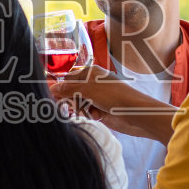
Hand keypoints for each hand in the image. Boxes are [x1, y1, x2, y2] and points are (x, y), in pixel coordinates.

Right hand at [53, 65, 175, 143]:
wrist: (136, 113)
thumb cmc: (114, 96)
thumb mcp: (88, 90)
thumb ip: (68, 89)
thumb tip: (52, 89)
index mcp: (91, 72)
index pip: (68, 79)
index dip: (61, 89)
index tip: (55, 98)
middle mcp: (94, 83)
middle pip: (72, 92)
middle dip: (71, 100)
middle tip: (71, 107)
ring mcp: (98, 97)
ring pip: (79, 104)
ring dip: (82, 109)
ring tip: (90, 111)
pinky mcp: (103, 110)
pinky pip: (88, 112)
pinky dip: (91, 115)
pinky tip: (98, 116)